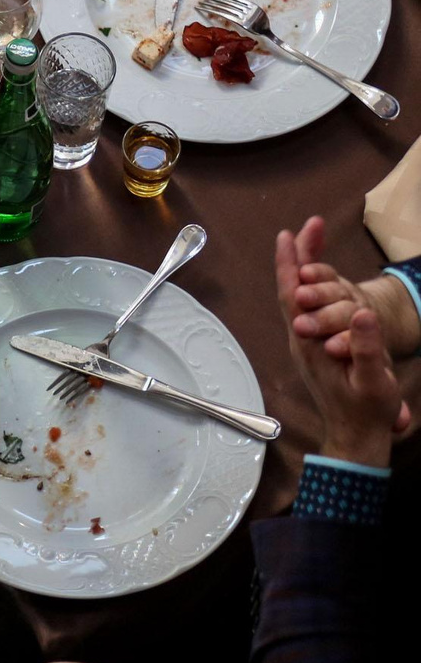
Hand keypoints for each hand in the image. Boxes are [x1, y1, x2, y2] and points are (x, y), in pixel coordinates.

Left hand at [279, 218, 410, 465]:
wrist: (356, 435)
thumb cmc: (366, 410)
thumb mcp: (374, 381)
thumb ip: (368, 349)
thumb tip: (362, 312)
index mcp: (310, 344)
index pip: (293, 296)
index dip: (290, 265)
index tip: (288, 235)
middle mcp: (300, 339)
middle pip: (292, 289)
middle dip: (297, 256)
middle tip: (307, 226)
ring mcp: (305, 341)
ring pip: (298, 297)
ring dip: (302, 268)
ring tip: (309, 239)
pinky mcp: (314, 345)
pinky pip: (307, 308)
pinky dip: (311, 286)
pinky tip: (316, 277)